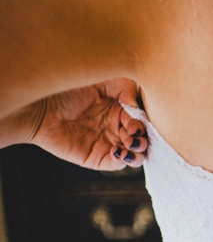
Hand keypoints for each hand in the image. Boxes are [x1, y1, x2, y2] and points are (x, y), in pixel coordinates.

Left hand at [26, 79, 147, 169]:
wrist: (38, 105)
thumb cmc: (66, 87)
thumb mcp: (100, 77)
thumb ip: (125, 86)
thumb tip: (137, 106)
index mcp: (119, 108)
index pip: (143, 120)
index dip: (145, 123)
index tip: (137, 122)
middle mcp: (116, 126)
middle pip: (143, 139)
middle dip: (143, 139)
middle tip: (133, 135)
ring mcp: (107, 143)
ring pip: (136, 155)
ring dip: (138, 153)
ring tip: (129, 144)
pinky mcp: (96, 157)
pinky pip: (117, 164)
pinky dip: (124, 160)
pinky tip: (117, 150)